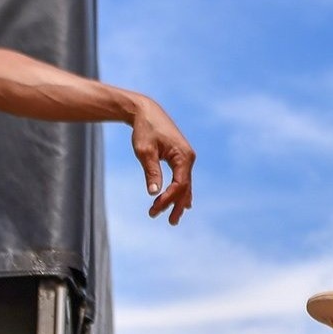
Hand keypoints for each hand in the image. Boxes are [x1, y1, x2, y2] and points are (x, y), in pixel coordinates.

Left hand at [130, 98, 195, 224]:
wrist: (145, 111)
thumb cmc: (144, 129)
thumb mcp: (144, 151)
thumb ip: (151, 171)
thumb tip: (153, 193)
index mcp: (183, 156)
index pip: (179, 185)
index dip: (168, 199)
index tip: (154, 209)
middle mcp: (188, 157)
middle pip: (185, 187)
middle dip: (176, 205)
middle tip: (169, 222)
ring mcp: (186, 157)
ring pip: (185, 184)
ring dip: (179, 201)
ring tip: (174, 218)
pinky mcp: (180, 156)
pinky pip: (183, 177)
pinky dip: (181, 191)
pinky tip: (184, 203)